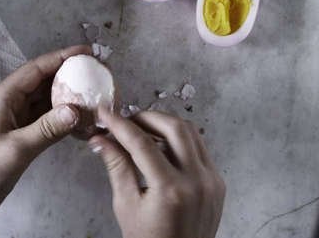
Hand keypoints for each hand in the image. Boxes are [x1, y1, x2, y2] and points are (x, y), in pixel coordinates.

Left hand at [0, 45, 89, 237]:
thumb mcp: (16, 149)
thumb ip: (47, 129)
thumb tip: (76, 109)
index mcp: (3, 98)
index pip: (36, 69)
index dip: (61, 57)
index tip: (86, 52)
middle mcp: (9, 104)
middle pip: (43, 82)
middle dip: (69, 76)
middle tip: (97, 74)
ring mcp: (14, 120)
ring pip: (45, 102)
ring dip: (68, 98)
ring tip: (95, 96)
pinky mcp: (19, 137)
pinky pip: (44, 121)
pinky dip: (62, 119)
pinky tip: (81, 122)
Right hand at [90, 106, 225, 237]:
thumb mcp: (126, 204)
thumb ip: (116, 165)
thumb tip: (100, 139)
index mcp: (170, 190)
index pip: (141, 143)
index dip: (119, 124)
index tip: (105, 114)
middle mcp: (197, 182)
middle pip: (174, 127)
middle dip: (146, 117)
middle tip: (126, 121)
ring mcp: (212, 181)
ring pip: (191, 133)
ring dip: (164, 125)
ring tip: (141, 131)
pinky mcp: (217, 183)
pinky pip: (199, 149)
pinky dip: (179, 141)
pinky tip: (160, 147)